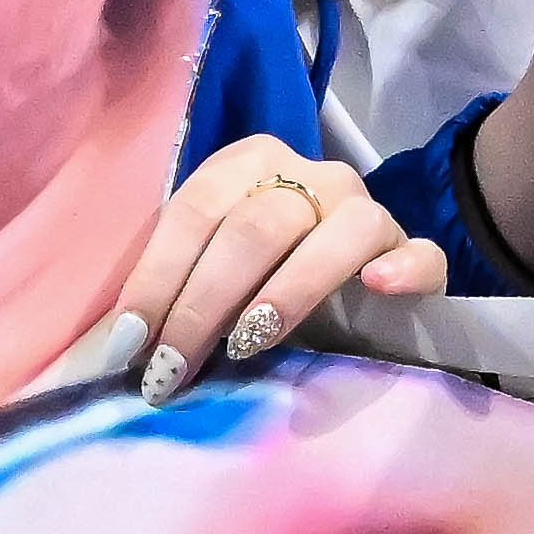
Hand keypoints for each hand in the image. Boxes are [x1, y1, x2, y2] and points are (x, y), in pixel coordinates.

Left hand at [101, 136, 444, 402]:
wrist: (348, 304)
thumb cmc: (256, 288)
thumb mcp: (207, 279)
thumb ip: (171, 292)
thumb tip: (113, 351)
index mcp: (246, 165)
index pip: (194, 212)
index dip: (156, 279)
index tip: (129, 346)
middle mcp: (309, 175)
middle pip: (254, 228)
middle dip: (203, 304)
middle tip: (173, 368)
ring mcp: (367, 209)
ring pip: (336, 233)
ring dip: (286, 292)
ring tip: (249, 344)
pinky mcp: (415, 250)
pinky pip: (420, 252)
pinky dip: (403, 267)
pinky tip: (378, 288)